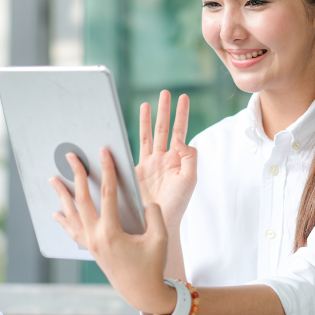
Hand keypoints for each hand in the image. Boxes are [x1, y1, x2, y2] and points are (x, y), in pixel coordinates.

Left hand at [49, 149, 176, 314]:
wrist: (142, 292)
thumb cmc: (152, 266)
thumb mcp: (160, 238)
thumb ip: (154, 214)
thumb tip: (143, 201)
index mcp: (112, 232)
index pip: (108, 194)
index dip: (107, 170)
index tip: (103, 152)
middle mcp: (96, 237)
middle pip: (82, 200)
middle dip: (76, 175)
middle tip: (71, 157)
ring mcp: (90, 244)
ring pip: (71, 215)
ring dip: (62, 195)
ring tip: (53, 179)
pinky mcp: (91, 250)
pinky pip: (72, 232)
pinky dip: (63, 221)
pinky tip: (56, 213)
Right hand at [136, 91, 196, 230]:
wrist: (158, 222)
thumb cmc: (176, 204)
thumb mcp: (189, 179)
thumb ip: (188, 157)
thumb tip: (180, 138)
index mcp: (177, 160)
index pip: (180, 131)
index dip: (181, 114)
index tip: (183, 97)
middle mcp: (163, 159)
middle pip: (164, 128)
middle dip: (164, 110)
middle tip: (165, 92)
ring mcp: (148, 164)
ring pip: (148, 135)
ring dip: (148, 119)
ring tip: (147, 103)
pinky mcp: (134, 170)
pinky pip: (133, 148)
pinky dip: (130, 136)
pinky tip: (125, 125)